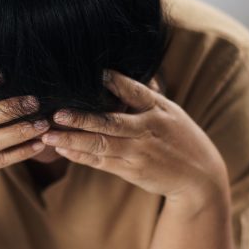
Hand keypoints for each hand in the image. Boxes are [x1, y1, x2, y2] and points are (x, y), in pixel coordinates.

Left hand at [40, 69, 228, 205]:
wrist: (199, 176)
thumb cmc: (180, 136)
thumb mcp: (171, 111)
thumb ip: (146, 94)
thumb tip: (120, 71)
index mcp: (159, 109)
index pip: (136, 92)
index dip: (117, 82)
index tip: (97, 73)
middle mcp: (147, 129)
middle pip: (111, 122)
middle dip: (82, 118)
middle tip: (57, 113)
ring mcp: (139, 152)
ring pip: (101, 145)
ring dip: (73, 140)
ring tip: (49, 134)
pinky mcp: (132, 170)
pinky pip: (102, 162)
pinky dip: (81, 156)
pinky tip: (62, 150)